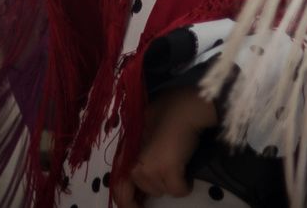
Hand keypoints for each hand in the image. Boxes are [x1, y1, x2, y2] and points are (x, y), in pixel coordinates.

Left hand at [117, 87, 217, 206]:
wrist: (184, 108)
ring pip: (162, 190)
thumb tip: (139, 172)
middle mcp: (134, 164)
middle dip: (158, 185)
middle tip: (169, 176)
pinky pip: (178, 190)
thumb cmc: (166, 112)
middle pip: (146, 190)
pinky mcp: (168, 170)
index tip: (137, 207)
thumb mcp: (143, 131)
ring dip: (171, 182)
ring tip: (177, 162)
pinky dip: (185, 185)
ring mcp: (150, 168)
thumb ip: (137, 152)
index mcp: (126, 153)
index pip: (119, 188)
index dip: (127, 203)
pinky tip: (187, 171)